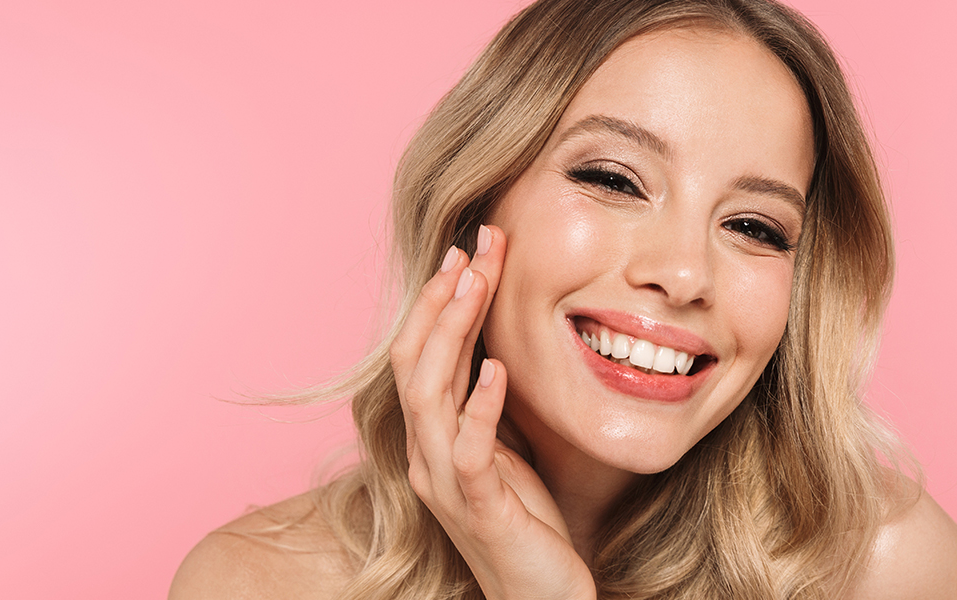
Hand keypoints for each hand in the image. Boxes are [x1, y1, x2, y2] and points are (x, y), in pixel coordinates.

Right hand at [389, 225, 595, 599]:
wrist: (540, 597)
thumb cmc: (526, 520)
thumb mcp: (505, 445)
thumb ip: (489, 401)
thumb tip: (496, 341)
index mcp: (433, 436)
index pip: (424, 354)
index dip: (441, 300)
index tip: (470, 249)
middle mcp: (426, 455)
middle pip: (416, 362)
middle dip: (441, 300)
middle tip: (470, 248)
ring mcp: (447, 484)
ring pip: (429, 396)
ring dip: (452, 334)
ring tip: (474, 284)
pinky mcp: (480, 510)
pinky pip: (469, 452)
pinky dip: (479, 406)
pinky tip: (496, 367)